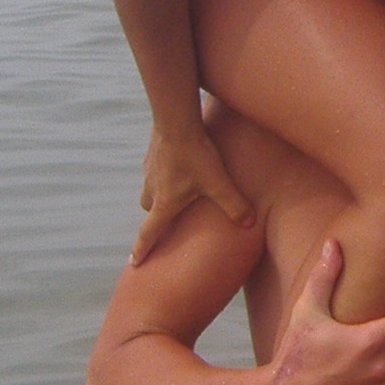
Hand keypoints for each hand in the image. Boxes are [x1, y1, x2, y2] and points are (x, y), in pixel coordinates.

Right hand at [132, 119, 253, 263]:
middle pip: (150, 211)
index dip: (142, 249)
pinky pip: (155, 170)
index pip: (150, 233)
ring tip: (179, 189)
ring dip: (161, 193)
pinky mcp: (151, 154)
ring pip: (151, 190)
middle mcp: (152, 189)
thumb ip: (234, 205)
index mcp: (164, 203)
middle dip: (158, 217)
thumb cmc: (196, 155)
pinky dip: (163, 173)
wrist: (176, 121)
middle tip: (170, 219)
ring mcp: (149, 171)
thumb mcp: (218, 183)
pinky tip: (178, 164)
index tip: (134, 263)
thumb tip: (249, 223)